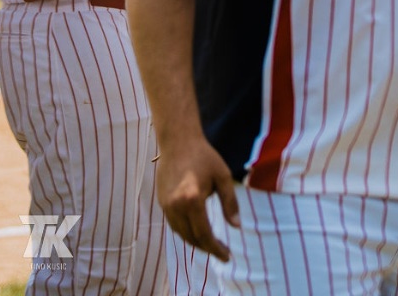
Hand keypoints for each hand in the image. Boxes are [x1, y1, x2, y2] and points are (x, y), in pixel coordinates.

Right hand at [155, 137, 240, 261]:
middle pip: (192, 238)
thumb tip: (236, 226)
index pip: (204, 235)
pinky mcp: (161, 201)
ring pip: (181, 233)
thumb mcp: (223, 177)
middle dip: (207, 248)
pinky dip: (185, 232)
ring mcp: (166, 204)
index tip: (227, 257)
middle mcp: (176, 205)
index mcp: (192, 200)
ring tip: (210, 244)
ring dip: (195, 242)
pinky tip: (196, 230)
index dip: (216, 249)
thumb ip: (230, 203)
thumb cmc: (204, 156)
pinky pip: (173, 224)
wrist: (177, 141)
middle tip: (222, 252)